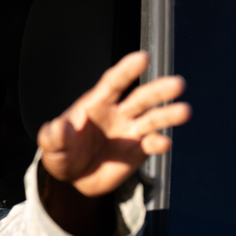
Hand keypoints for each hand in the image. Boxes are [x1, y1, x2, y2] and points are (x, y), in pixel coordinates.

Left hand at [38, 51, 189, 198]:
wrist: (74, 177)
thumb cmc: (62, 153)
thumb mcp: (51, 146)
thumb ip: (53, 137)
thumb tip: (58, 127)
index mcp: (97, 103)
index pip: (114, 82)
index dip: (127, 70)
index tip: (142, 58)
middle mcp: (118, 113)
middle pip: (141, 98)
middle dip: (159, 91)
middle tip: (178, 84)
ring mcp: (130, 132)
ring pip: (153, 119)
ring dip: (168, 115)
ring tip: (184, 111)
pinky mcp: (138, 151)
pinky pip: (151, 145)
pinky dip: (159, 144)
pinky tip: (163, 143)